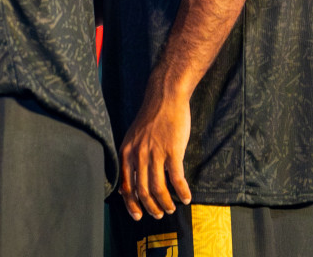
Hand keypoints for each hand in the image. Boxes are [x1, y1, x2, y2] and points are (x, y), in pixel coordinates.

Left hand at [117, 79, 192, 219]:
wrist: (165, 97)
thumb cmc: (151, 118)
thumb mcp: (133, 137)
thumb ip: (131, 158)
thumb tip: (129, 182)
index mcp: (127, 152)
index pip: (125, 184)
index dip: (131, 203)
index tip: (138, 215)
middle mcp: (138, 154)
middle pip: (142, 190)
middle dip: (150, 207)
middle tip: (159, 214)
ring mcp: (155, 153)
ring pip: (158, 188)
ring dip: (166, 203)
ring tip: (172, 208)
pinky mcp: (173, 150)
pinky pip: (176, 178)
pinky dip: (182, 192)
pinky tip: (187, 198)